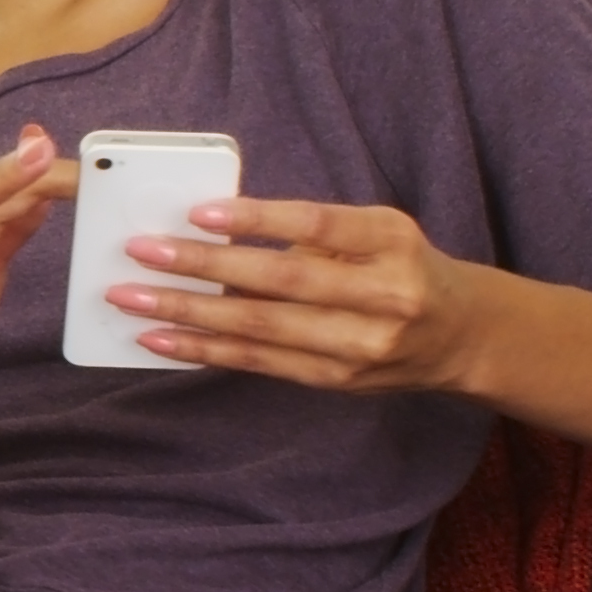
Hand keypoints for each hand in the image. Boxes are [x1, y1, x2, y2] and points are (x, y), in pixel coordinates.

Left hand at [111, 194, 482, 392]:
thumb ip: (314, 228)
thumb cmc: (402, 266)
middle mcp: (382, 297)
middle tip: (141, 252)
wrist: (459, 336)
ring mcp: (357, 346)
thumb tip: (216, 222)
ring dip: (189, 313)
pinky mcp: (333, 380)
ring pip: (261, 329)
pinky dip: (205, 349)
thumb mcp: (378, 230)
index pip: (318, 226)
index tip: (199, 211)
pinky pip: (258, 363)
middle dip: (202, 266)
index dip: (258, 219)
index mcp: (391, 243)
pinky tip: (161, 338)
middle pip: (280, 281)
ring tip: (132, 299)